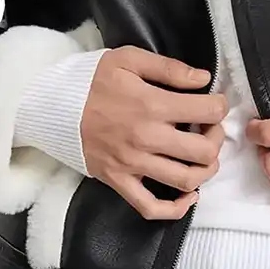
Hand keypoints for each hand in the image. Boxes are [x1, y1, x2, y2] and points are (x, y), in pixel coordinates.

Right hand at [80, 47, 227, 219]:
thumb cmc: (91, 80)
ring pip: (186, 181)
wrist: (50, 104)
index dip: (220, 107)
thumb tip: (203, 79)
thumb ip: (169, 68)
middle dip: (216, 139)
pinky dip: (176, 208)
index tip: (214, 103)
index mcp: (152, 105)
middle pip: (204, 152)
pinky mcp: (119, 181)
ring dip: (205, 170)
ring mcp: (133, 164)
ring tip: (203, 156)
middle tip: (209, 129)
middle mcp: (146, 138)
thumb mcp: (129, 59)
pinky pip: (151, 207)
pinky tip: (189, 195)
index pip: (208, 112)